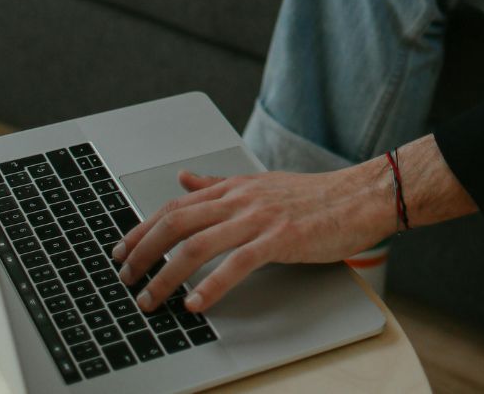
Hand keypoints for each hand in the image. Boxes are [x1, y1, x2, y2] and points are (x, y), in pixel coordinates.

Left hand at [114, 134, 476, 313]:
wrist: (361, 196)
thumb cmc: (317, 196)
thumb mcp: (261, 184)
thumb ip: (219, 185)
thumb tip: (185, 179)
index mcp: (234, 188)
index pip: (174, 206)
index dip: (141, 229)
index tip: (122, 251)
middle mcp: (240, 200)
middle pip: (175, 224)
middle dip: (142, 254)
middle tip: (125, 279)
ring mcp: (259, 218)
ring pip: (196, 246)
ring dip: (166, 276)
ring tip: (151, 299)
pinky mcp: (280, 239)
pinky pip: (236, 264)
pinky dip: (212, 286)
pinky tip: (197, 303)